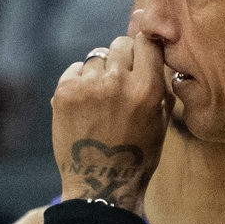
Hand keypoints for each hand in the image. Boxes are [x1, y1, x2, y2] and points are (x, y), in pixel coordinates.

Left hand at [50, 14, 169, 212]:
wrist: (101, 183)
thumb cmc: (137, 152)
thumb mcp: (161, 116)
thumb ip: (158, 79)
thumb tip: (150, 40)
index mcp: (147, 88)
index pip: (147, 42)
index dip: (144, 45)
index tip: (141, 49)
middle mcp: (117, 82)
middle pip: (120, 44)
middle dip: (123, 57)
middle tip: (121, 80)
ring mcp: (88, 87)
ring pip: (97, 57)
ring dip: (100, 71)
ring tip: (102, 99)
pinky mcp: (63, 93)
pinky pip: (75, 69)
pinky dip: (80, 80)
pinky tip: (85, 103)